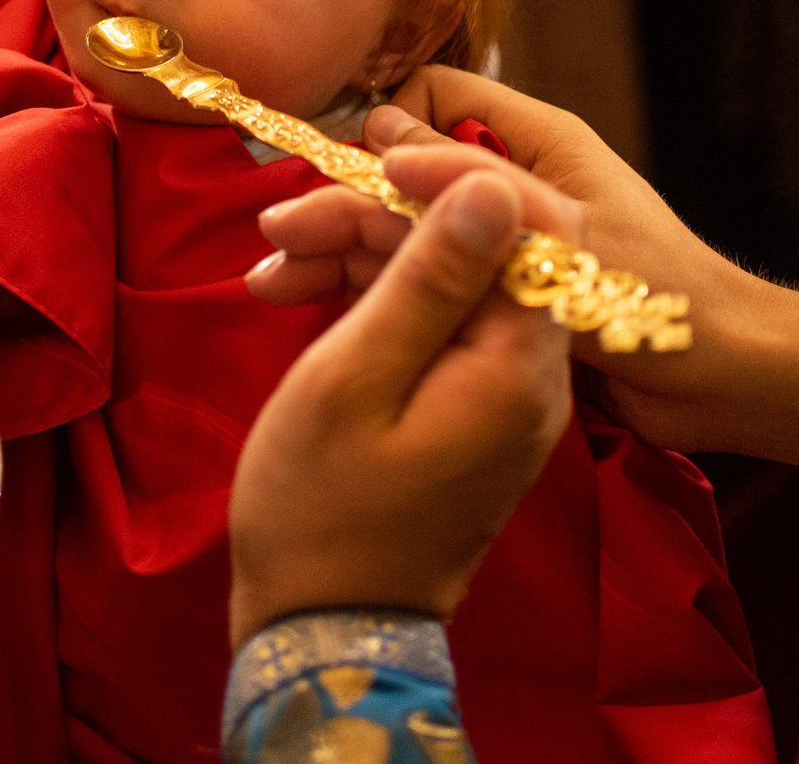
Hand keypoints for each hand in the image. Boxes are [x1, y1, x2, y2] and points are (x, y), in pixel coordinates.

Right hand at [228, 172, 574, 644]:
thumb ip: (429, 278)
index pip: (529, 222)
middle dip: (380, 216)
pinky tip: (294, 296)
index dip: (453, 172)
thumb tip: (491, 186)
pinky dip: (370, 302)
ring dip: (361, 256)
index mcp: (518, 362)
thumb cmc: (323, 508)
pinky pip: (435, 325)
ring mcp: (502, 394)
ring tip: (268, 263)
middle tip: (279, 223)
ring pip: (448, 279)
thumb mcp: (360, 376)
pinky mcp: (469, 410)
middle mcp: (531, 372)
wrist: (324, 635)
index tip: (370, 163)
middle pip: (479, 245)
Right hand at [248, 67, 798, 475]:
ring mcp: (508, 249)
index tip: (330, 175)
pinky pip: (427, 285)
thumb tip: (385, 133)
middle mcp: (519, 188)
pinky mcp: (503, 305)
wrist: (725, 392)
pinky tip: (317, 315)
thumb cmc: (656, 312)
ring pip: (410, 236)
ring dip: (346, 253)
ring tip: (269, 284)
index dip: (380, 130)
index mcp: (537, 149)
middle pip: (409, 177)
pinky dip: (377, 295)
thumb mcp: (554, 242)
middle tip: (272, 239)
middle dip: (342, 204)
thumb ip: (470, 188)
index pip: (435, 99)